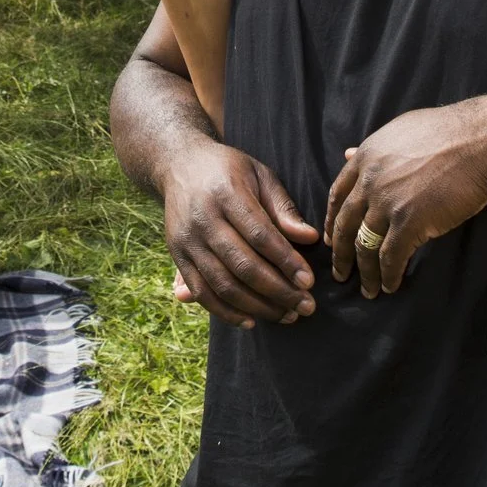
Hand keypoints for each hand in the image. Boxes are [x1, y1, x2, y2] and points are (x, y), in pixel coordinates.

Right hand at [160, 140, 321, 327]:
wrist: (177, 165)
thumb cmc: (228, 169)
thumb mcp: (260, 174)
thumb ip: (283, 207)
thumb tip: (309, 238)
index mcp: (226, 193)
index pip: (260, 234)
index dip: (285, 261)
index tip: (308, 281)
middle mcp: (202, 219)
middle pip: (242, 264)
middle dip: (278, 291)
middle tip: (306, 307)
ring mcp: (187, 240)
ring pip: (223, 284)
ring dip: (257, 307)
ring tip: (286, 316)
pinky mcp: (177, 256)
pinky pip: (201, 292)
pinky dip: (225, 312)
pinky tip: (251, 321)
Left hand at [325, 103, 486, 298]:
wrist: (478, 142)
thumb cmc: (448, 132)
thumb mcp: (400, 131)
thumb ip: (372, 148)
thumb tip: (348, 154)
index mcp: (366, 159)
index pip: (337, 195)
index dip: (331, 220)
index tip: (331, 238)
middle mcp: (369, 182)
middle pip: (345, 225)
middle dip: (340, 253)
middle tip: (340, 272)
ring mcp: (386, 204)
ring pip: (364, 246)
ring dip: (364, 272)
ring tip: (367, 289)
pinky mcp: (409, 223)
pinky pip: (391, 257)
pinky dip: (388, 275)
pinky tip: (390, 286)